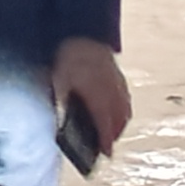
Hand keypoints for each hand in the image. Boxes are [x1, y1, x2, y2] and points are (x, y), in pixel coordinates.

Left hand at [51, 36, 132, 154]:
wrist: (81, 31)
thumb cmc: (68, 58)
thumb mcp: (59, 82)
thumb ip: (64, 102)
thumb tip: (64, 122)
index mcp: (96, 91)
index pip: (104, 121)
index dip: (105, 139)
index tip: (106, 153)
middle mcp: (111, 88)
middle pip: (118, 118)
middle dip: (113, 134)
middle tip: (107, 148)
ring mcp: (118, 82)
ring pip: (125, 109)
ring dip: (120, 123)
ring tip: (112, 133)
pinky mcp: (119, 76)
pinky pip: (125, 98)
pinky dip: (122, 109)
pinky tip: (115, 112)